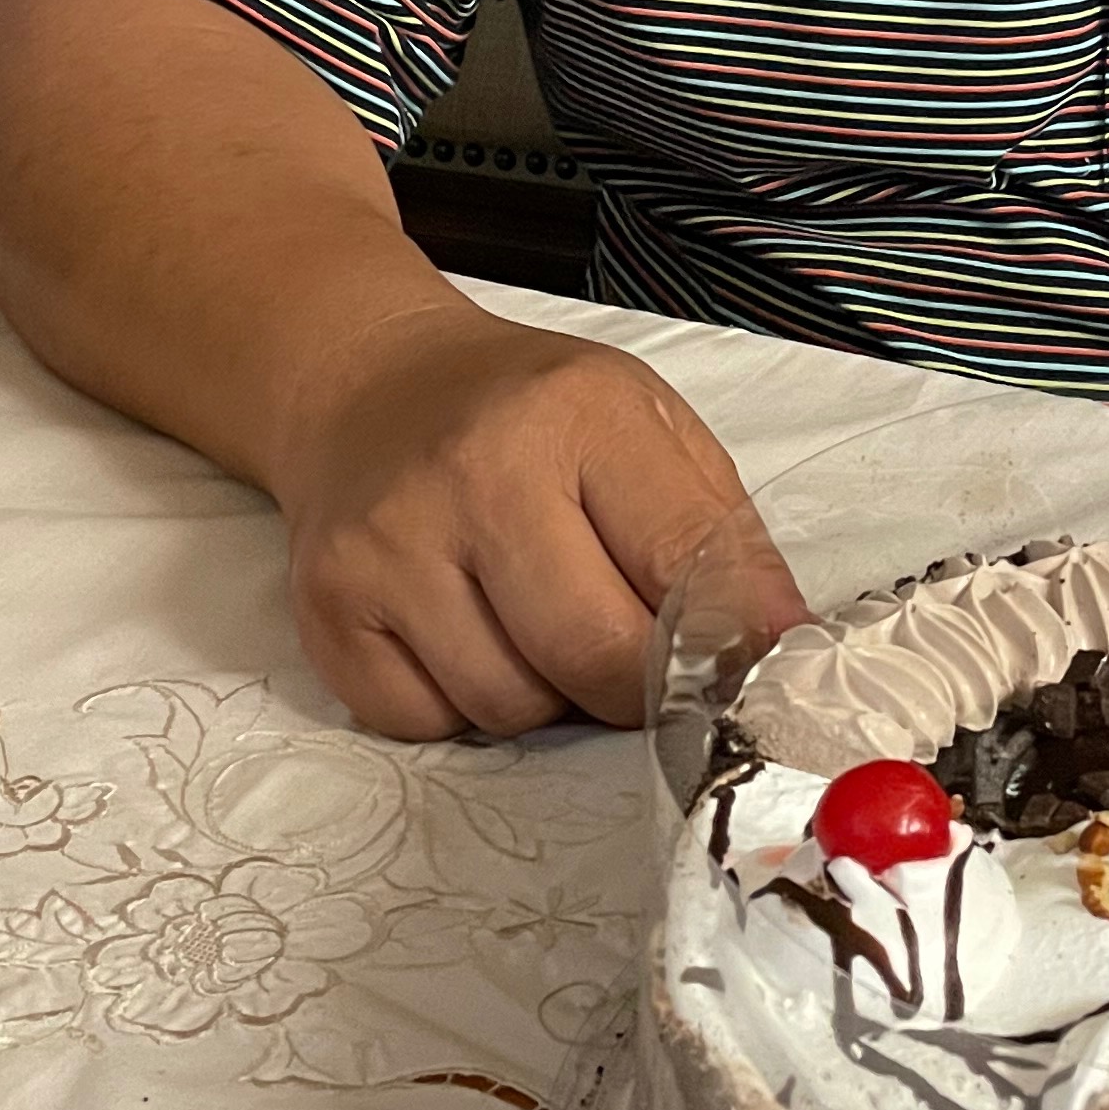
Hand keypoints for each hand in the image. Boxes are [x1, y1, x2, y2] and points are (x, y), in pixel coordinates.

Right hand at [270, 295, 804, 739]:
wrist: (369, 387)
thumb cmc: (527, 414)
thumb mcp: (645, 428)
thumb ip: (720, 535)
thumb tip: (781, 647)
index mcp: (578, 412)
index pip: (685, 564)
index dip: (730, 642)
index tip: (748, 674)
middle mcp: (475, 473)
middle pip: (595, 656)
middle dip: (636, 687)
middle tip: (638, 663)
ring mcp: (389, 545)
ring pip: (511, 707)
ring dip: (546, 694)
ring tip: (535, 621)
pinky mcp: (327, 608)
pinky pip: (428, 722)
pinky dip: (462, 705)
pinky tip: (464, 633)